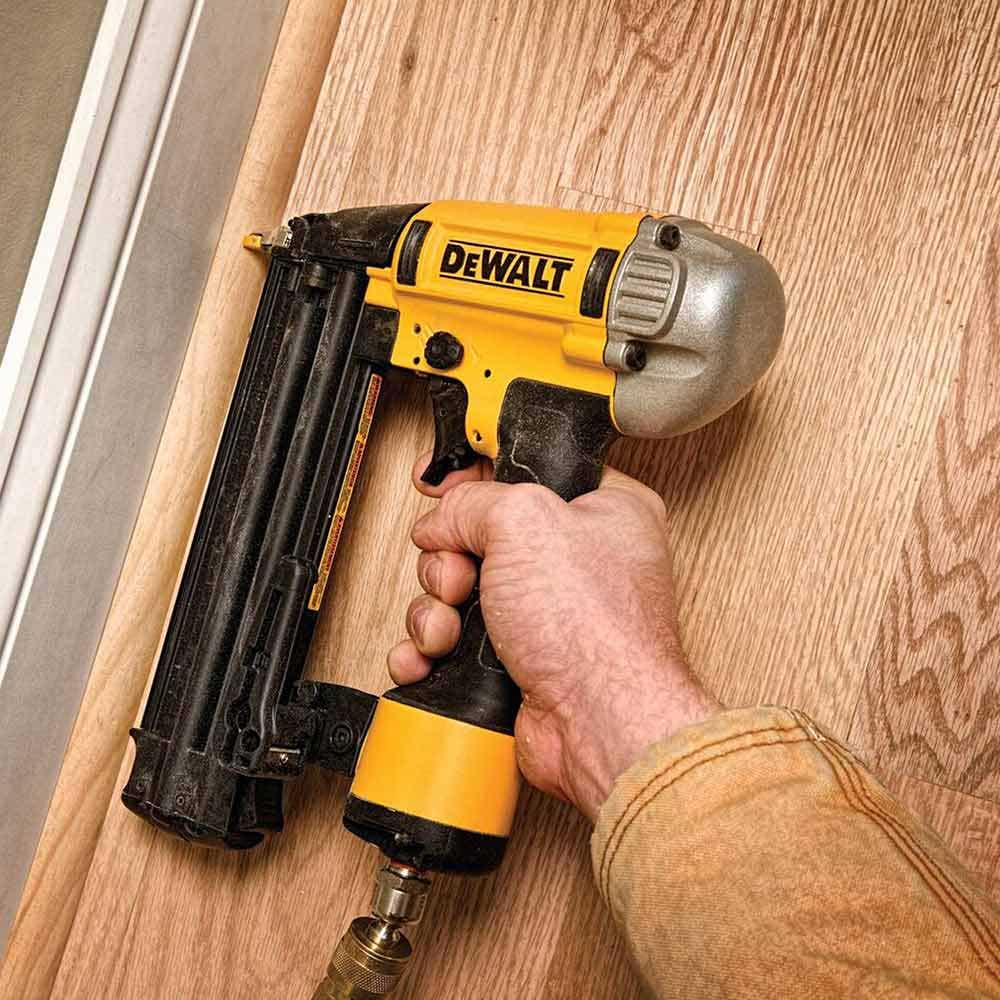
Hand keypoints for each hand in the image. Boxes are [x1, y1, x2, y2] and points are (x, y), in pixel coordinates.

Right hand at [387, 455, 720, 820]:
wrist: (600, 726)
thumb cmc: (596, 630)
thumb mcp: (525, 523)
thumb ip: (473, 502)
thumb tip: (443, 520)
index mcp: (599, 511)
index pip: (523, 473)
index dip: (475, 477)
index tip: (442, 487)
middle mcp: (574, 561)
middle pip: (477, 536)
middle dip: (450, 560)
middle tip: (461, 578)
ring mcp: (544, 615)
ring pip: (458, 592)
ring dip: (437, 611)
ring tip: (452, 628)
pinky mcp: (518, 660)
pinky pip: (454, 643)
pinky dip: (432, 651)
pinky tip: (433, 656)